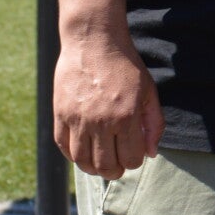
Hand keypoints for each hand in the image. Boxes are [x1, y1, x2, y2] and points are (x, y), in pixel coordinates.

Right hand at [53, 32, 161, 179]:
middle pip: (105, 165)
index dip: (134, 163)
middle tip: (117, 168)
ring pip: (82, 160)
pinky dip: (73, 155)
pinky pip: (63, 146)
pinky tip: (82, 153)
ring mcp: (78, 119)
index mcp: (126, 117)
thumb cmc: (125, 66)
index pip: (130, 158)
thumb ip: (153, 123)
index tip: (134, 158)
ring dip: (92, 168)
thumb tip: (151, 153)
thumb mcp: (148, 91)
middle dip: (114, 171)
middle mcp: (101, 122)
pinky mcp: (60, 114)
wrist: (93, 43)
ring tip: (100, 165)